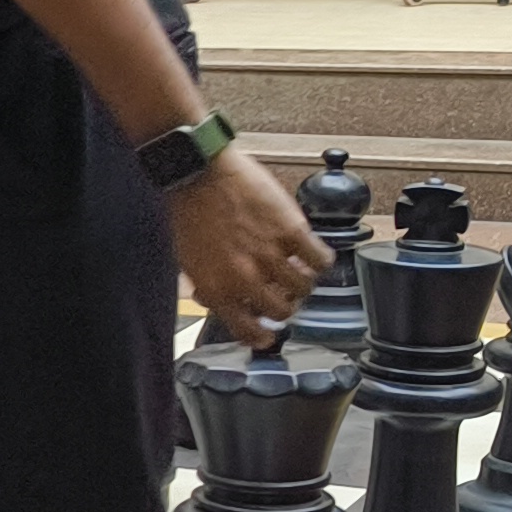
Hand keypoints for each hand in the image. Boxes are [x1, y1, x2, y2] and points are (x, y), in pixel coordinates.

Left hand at [173, 147, 329, 346]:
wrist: (198, 173)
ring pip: (305, 289)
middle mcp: (245, 278)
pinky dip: (320, 260)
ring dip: (303, 282)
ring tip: (297, 269)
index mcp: (217, 290)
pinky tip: (311, 253)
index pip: (248, 332)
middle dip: (285, 305)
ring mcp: (271, 256)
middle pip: (283, 312)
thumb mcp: (189, 261)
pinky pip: (321, 260)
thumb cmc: (190, 213)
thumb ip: (208, 287)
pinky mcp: (293, 232)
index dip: (261, 337)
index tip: (268, 336)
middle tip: (283, 293)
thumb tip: (219, 304)